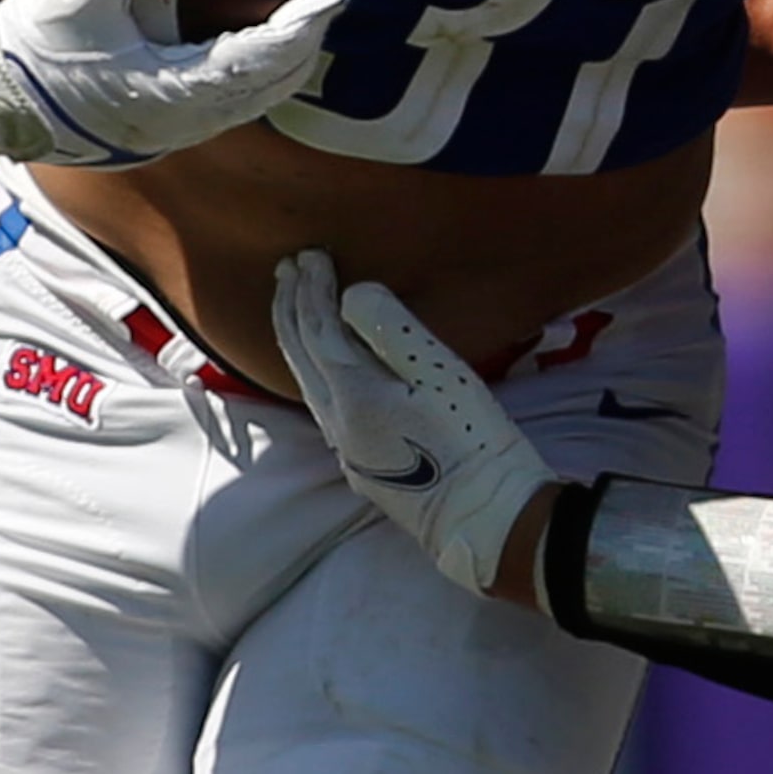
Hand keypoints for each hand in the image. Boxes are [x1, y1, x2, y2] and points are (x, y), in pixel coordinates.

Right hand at [0, 0, 343, 165]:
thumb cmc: (28, 48)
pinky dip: (242, 79)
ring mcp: (161, 133)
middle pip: (261, 91)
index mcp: (165, 93)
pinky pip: (215, 107)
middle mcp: (174, 124)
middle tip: (322, 10)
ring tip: (295, 32)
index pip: (253, 62)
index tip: (329, 1)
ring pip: (241, 105)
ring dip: (273, 70)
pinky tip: (237, 52)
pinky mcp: (145, 131)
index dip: (296, 32)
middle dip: (298, 53)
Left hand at [271, 249, 557, 593]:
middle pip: (298, 355)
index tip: (311, 253)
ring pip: (305, 381)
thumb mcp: (440, 374)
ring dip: (296, 336)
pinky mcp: (361, 465)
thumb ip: (390, 330)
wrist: (486, 520)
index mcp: (353, 396)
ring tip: (295, 304)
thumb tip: (352, 295)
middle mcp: (336, 424)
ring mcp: (346, 449)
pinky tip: (324, 363)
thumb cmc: (472, 441)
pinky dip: (312, 366)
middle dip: (290, 306)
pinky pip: (321, 402)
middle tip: (286, 267)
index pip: (318, 329)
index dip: (312, 287)